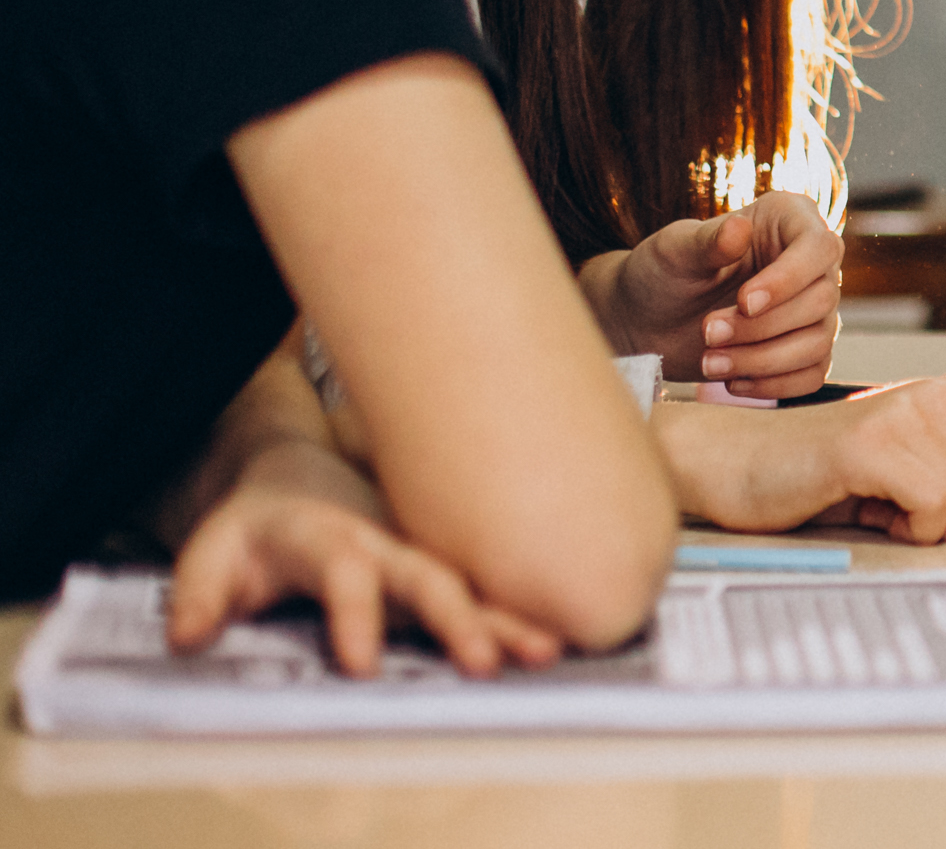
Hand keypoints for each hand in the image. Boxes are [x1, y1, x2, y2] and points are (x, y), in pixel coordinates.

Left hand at [169, 441, 564, 678]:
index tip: (360, 668)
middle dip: (457, 621)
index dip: (355, 616)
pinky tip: (550, 647)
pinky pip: (478, 597)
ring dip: (506, 619)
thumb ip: (197, 595)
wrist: (295, 484)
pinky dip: (514, 620)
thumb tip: (187, 636)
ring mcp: (415, 558)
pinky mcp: (433, 576)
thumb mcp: (208, 554)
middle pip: (428, 579)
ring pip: (467, 587)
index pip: (346, 575)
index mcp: (326, 539)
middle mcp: (383, 545)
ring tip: (546, 651)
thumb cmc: (252, 533)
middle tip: (481, 663)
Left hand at [589, 192, 841, 397]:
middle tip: (707, 332)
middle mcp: (810, 263)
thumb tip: (739, 229)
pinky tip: (732, 382)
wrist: (645, 319)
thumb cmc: (662, 272)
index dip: (789, 279)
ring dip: (763, 361)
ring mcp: (811, 309)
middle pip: (821, 300)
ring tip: (710, 362)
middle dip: (761, 326)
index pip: (819, 247)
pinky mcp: (802, 349)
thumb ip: (708, 240)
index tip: (744, 302)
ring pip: (818, 342)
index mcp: (789, 221)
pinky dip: (773, 385)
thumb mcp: (675, 250)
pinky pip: (812, 375)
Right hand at [654, 374, 945, 543]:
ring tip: (883, 504)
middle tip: (909, 507)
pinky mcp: (874, 444)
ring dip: (929, 531)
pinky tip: (870, 508)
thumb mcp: (928, 473)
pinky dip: (905, 530)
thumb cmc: (832, 476)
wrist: (740, 465)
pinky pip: (934, 510)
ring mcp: (911, 414)